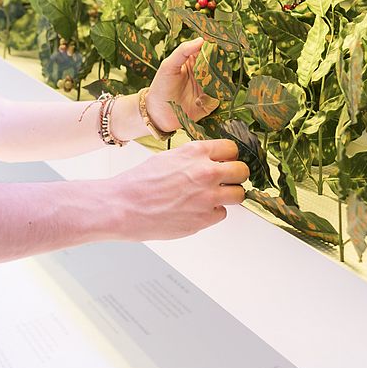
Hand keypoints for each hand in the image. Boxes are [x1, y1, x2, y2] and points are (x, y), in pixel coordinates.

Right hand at [112, 139, 246, 240]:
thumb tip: (208, 162)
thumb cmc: (139, 183)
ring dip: (228, 195)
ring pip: (239, 194)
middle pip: (242, 171)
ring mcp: (208, 197)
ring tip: (212, 197)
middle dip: (235, 175)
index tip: (226, 161)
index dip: (228, 156)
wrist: (124, 207)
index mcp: (195, 152)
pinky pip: (222, 213)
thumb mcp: (167, 157)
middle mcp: (206, 172)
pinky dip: (213, 213)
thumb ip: (192, 158)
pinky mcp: (205, 218)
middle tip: (226, 180)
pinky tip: (196, 210)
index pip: (231, 148)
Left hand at [145, 38, 217, 129]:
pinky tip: (208, 94)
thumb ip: (183, 51)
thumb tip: (201, 39)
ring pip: (223, 79)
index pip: (207, 51)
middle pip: (219, 64)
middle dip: (221, 62)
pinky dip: (218, 93)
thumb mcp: (169, 65)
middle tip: (219, 60)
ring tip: (214, 77)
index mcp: (194, 62)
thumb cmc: (161, 86)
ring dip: (221, 77)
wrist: (158, 113)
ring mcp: (209, 87)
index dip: (213, 46)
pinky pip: (221, 96)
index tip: (219, 42)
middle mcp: (203, 73)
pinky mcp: (211, 102)